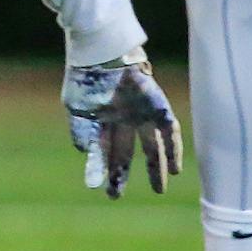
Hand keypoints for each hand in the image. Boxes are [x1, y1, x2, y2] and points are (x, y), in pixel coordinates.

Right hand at [62, 49, 182, 198]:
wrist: (102, 53)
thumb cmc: (86, 79)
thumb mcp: (77, 109)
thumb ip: (81, 133)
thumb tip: (84, 154)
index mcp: (104, 119)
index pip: (106, 151)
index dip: (106, 170)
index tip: (105, 191)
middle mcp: (124, 119)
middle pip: (127, 152)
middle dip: (123, 174)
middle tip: (117, 197)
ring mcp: (142, 113)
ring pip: (152, 146)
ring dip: (156, 168)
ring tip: (159, 190)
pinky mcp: (158, 106)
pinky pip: (170, 131)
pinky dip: (173, 150)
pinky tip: (174, 169)